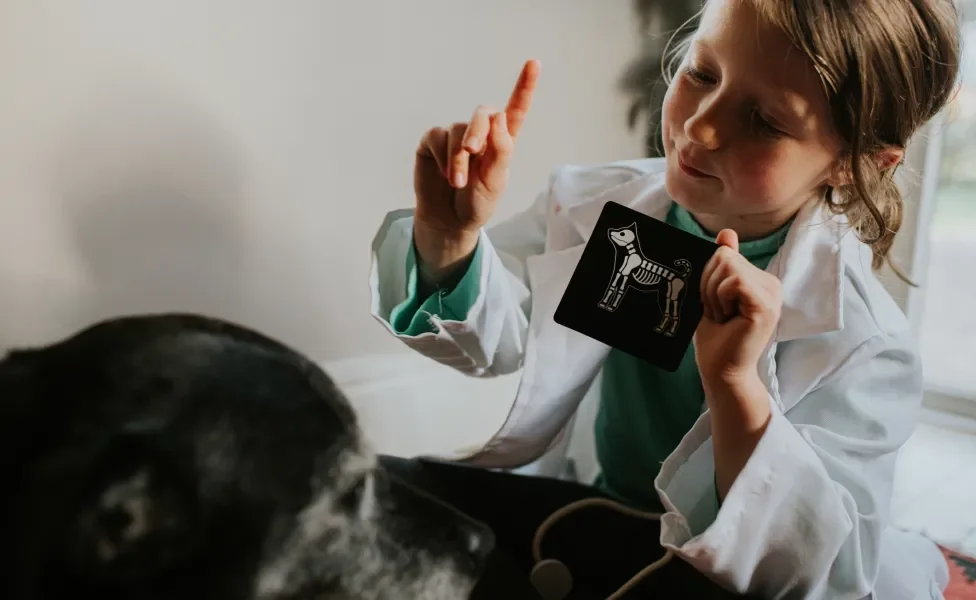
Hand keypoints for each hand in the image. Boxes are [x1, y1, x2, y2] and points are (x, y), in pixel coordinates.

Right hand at [413, 59, 540, 274]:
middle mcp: (479, 134)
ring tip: (458, 182)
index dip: (524, 87)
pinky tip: (445, 173)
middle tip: (472, 151)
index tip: (534, 63)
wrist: (448, 220)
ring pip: (457, 130)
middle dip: (477, 131)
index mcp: (501, 142)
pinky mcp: (433, 142)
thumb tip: (501, 117)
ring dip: (458, 157)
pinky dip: (442, 156)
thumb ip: (500, 151)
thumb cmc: (476, 203)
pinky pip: (437, 136)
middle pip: (482, 114)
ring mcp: (455, 136)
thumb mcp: (494, 183)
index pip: (515, 110)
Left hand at [694, 229, 781, 398]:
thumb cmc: (716, 335)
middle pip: (724, 258)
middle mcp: (771, 284)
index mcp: (760, 280)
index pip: (725, 254)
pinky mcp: (765, 306)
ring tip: (723, 316)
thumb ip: (724, 262)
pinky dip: (721, 299)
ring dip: (713, 294)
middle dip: (709, 285)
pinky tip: (728, 318)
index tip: (714, 304)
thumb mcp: (713, 292)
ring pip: (727, 268)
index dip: (708, 277)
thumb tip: (727, 232)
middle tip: (718, 312)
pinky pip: (734, 283)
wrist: (720, 368)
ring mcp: (771, 295)